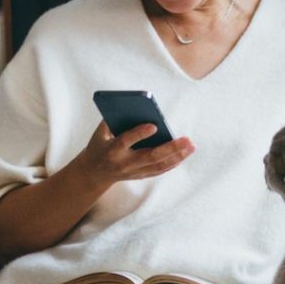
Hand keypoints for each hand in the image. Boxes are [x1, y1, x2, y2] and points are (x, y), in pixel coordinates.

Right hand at [73, 122, 194, 190]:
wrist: (93, 173)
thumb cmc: (99, 145)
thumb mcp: (100, 132)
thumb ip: (114, 119)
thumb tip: (136, 106)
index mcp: (111, 150)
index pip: (125, 141)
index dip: (139, 134)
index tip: (154, 125)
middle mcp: (124, 163)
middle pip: (150, 156)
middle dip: (170, 148)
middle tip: (187, 139)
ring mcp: (133, 172)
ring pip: (159, 165)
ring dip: (177, 156)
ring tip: (191, 146)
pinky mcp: (140, 176)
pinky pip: (160, 170)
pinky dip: (173, 162)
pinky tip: (184, 154)